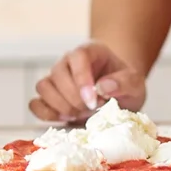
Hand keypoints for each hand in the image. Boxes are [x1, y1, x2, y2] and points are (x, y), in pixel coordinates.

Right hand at [30, 41, 146, 123]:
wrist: (119, 94)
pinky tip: (64, 118)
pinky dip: (46, 114)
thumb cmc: (124, 85)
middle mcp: (68, 62)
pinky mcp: (49, 97)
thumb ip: (124, 82)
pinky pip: (35, 103)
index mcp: (90, 52)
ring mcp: (56, 79)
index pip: (78, 57)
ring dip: (60, 105)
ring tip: (79, 114)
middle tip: (91, 110)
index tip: (93, 100)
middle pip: (57, 73)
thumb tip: (103, 87)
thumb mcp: (135, 83)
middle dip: (73, 98)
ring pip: (43, 87)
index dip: (82, 79)